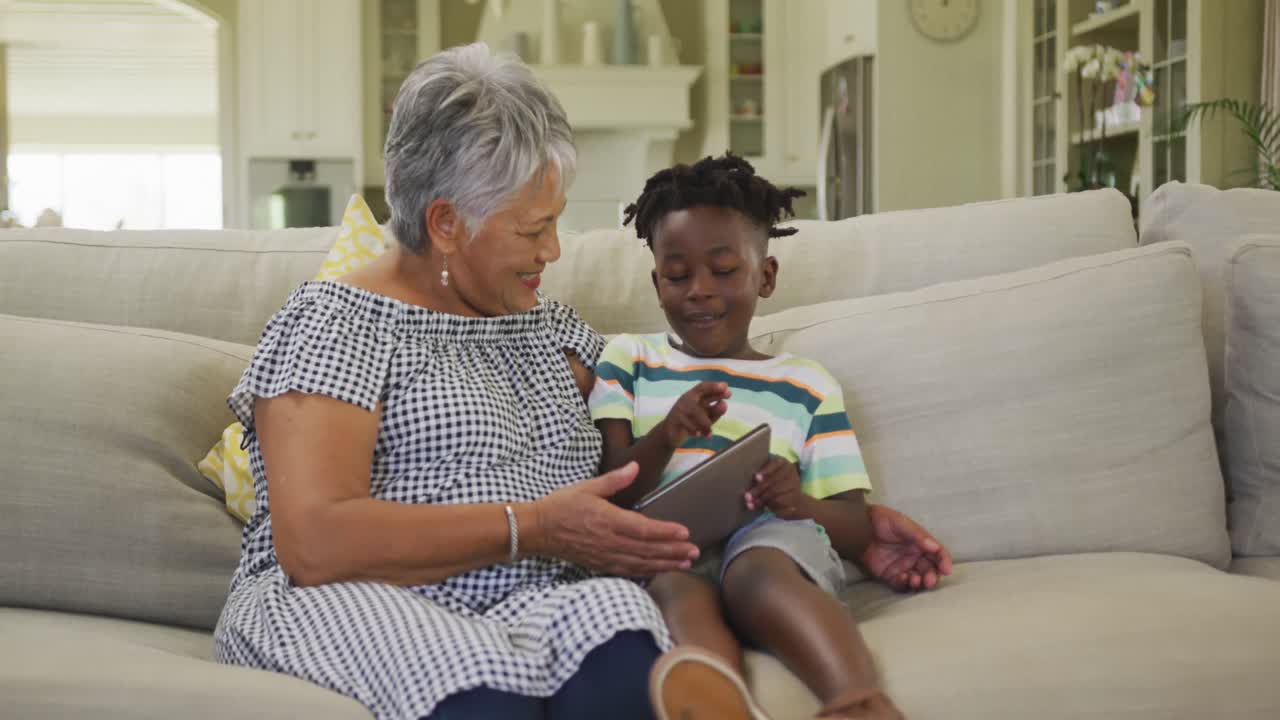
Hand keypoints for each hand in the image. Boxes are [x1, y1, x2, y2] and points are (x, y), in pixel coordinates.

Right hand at [528, 462, 699, 577]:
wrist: (538, 530)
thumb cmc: (562, 506)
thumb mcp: (587, 486)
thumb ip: (614, 479)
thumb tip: (635, 467)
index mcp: (608, 520)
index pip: (643, 529)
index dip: (666, 532)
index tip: (685, 532)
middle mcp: (609, 541)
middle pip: (647, 549)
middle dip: (673, 551)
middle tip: (695, 552)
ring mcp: (605, 556)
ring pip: (641, 564)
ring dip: (665, 564)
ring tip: (685, 563)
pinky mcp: (600, 565)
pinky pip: (628, 572)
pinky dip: (646, 572)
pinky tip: (660, 571)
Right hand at [660, 381, 730, 447]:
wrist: (670, 435)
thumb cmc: (690, 422)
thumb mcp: (706, 416)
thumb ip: (715, 411)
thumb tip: (724, 404)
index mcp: (694, 396)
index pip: (703, 387)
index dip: (714, 386)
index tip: (726, 386)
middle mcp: (686, 400)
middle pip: (698, 393)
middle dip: (712, 396)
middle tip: (725, 404)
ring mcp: (678, 409)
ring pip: (694, 411)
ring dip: (704, 422)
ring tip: (710, 433)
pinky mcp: (673, 420)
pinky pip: (686, 423)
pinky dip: (694, 430)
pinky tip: (699, 435)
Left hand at [746, 455, 811, 519]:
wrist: (791, 492)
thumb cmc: (772, 479)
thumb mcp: (767, 473)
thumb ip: (760, 476)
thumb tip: (751, 482)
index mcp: (783, 462)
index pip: (775, 464)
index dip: (765, 471)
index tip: (756, 478)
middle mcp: (790, 472)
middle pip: (773, 481)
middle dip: (758, 490)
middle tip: (747, 497)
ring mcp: (795, 484)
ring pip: (777, 493)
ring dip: (762, 500)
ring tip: (751, 505)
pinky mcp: (796, 497)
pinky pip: (782, 502)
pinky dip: (771, 506)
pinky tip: (764, 508)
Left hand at [859, 504, 952, 591]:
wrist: (859, 527)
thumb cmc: (882, 520)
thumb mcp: (901, 523)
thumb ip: (917, 535)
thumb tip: (935, 547)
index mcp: (921, 543)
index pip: (937, 553)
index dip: (944, 561)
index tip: (947, 569)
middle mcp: (914, 556)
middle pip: (930, 569)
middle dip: (932, 576)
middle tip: (930, 580)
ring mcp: (902, 566)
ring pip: (918, 579)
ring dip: (920, 583)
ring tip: (916, 581)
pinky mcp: (890, 575)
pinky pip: (901, 584)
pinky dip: (905, 585)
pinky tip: (905, 580)